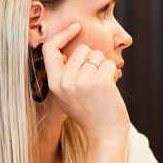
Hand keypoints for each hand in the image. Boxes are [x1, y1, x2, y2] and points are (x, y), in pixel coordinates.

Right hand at [42, 24, 129, 142]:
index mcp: (54, 84)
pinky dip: (113, 74)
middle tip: (94, 83)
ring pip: (96, 55)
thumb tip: (68, 50)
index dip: (62, 35)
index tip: (76, 27)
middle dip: (92, 60)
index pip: (49, 49)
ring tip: (102, 89)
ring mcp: (81, 82)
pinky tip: (110, 91)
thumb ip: (64, 75)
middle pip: (81, 49)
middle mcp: (65, 82)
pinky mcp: (99, 82)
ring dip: (103, 67)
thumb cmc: (89, 114)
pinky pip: (109, 64)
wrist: (104, 135)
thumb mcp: (67, 96)